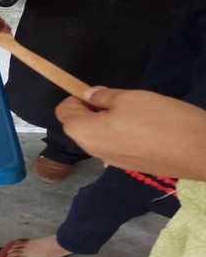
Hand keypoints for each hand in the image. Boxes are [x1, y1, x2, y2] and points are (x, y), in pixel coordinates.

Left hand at [55, 87, 205, 179]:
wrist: (200, 152)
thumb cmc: (159, 120)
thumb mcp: (128, 98)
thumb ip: (102, 96)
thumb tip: (89, 95)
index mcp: (84, 133)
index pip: (63, 112)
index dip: (75, 97)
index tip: (96, 91)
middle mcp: (93, 150)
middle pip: (78, 124)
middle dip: (89, 109)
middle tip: (116, 98)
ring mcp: (112, 161)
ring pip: (97, 134)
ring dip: (106, 120)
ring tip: (132, 110)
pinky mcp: (131, 165)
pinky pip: (115, 144)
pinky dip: (120, 133)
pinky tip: (142, 127)